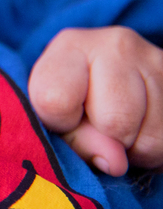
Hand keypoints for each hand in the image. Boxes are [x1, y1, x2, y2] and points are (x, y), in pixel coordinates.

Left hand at [28, 27, 162, 175]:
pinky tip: (142, 128)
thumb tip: (115, 162)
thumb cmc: (72, 100)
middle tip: (99, 125)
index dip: (61, 123)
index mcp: (71, 46)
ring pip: (150, 136)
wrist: (109, 80)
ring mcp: (156, 61)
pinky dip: (156, 148)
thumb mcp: (56, 116)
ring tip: (122, 128)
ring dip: (135, 147)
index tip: (64, 116)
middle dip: (106, 138)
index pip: (56, 101)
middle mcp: (117, 46)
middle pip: (114, 121)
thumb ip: (74, 140)